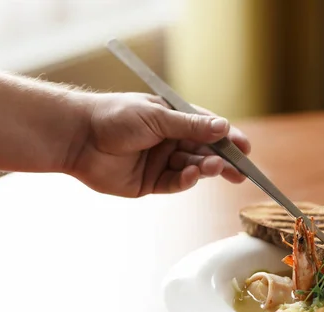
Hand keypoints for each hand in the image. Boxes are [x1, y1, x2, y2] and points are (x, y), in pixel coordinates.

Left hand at [66, 92, 249, 196]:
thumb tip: (224, 128)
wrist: (78, 137)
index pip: (208, 129)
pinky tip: (193, 175)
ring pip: (193, 168)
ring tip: (217, 167)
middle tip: (242, 170)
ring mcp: (161, 162)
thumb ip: (190, 126)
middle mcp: (170, 141)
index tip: (245, 147)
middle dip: (224, 160)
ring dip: (207, 168)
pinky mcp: (150, 183)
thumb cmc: (116, 116)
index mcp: (174, 119)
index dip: (228, 138)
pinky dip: (186, 181)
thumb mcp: (157, 116)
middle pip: (205, 152)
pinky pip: (175, 183)